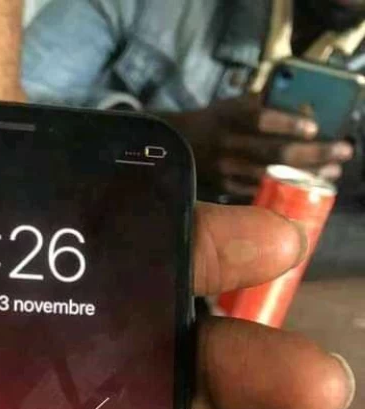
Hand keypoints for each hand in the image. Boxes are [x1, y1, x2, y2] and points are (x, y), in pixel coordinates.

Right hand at [168, 94, 353, 197]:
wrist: (177, 145)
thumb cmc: (216, 120)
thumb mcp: (235, 104)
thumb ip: (267, 104)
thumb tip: (307, 108)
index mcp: (230, 115)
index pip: (262, 119)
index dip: (289, 124)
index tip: (316, 128)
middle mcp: (227, 144)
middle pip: (275, 152)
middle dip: (314, 153)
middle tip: (342, 152)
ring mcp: (225, 170)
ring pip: (271, 176)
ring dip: (306, 176)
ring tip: (332, 173)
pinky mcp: (224, 188)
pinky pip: (259, 192)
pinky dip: (284, 191)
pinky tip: (305, 189)